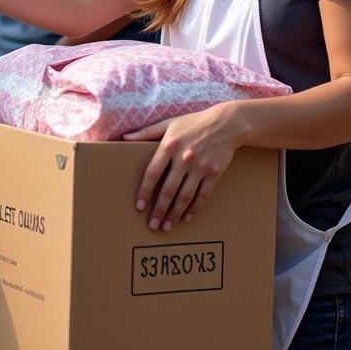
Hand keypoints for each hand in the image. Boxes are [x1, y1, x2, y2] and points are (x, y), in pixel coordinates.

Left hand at [125, 103, 242, 231]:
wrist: (226, 124)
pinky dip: (194, 209)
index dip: (145, 191)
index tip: (139, 206)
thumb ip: (146, 132)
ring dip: (175, 214)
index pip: (153, 172)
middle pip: (169, 189)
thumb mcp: (168, 124)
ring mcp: (200, 167)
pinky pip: (203, 195)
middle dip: (159, 209)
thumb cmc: (193, 123)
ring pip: (185, 196)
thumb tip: (124, 138)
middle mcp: (184, 158)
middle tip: (152, 225)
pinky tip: (186, 217)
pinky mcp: (214, 173)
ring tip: (167, 226)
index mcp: (169, 146)